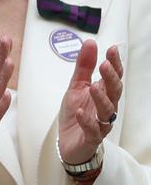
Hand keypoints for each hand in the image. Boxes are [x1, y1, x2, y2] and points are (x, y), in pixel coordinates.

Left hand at [57, 40, 122, 166]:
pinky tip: (81, 112)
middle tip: (104, 65)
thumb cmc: (76, 113)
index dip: (115, 63)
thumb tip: (90, 43)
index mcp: (104, 93)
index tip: (112, 49)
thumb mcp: (75, 86)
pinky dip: (87, 121)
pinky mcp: (91, 137)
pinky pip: (92, 130)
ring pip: (107, 111)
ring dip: (100, 98)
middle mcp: (106, 107)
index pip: (113, 76)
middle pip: (114, 92)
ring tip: (92, 87)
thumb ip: (83, 66)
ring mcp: (101, 123)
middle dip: (111, 78)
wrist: (68, 142)